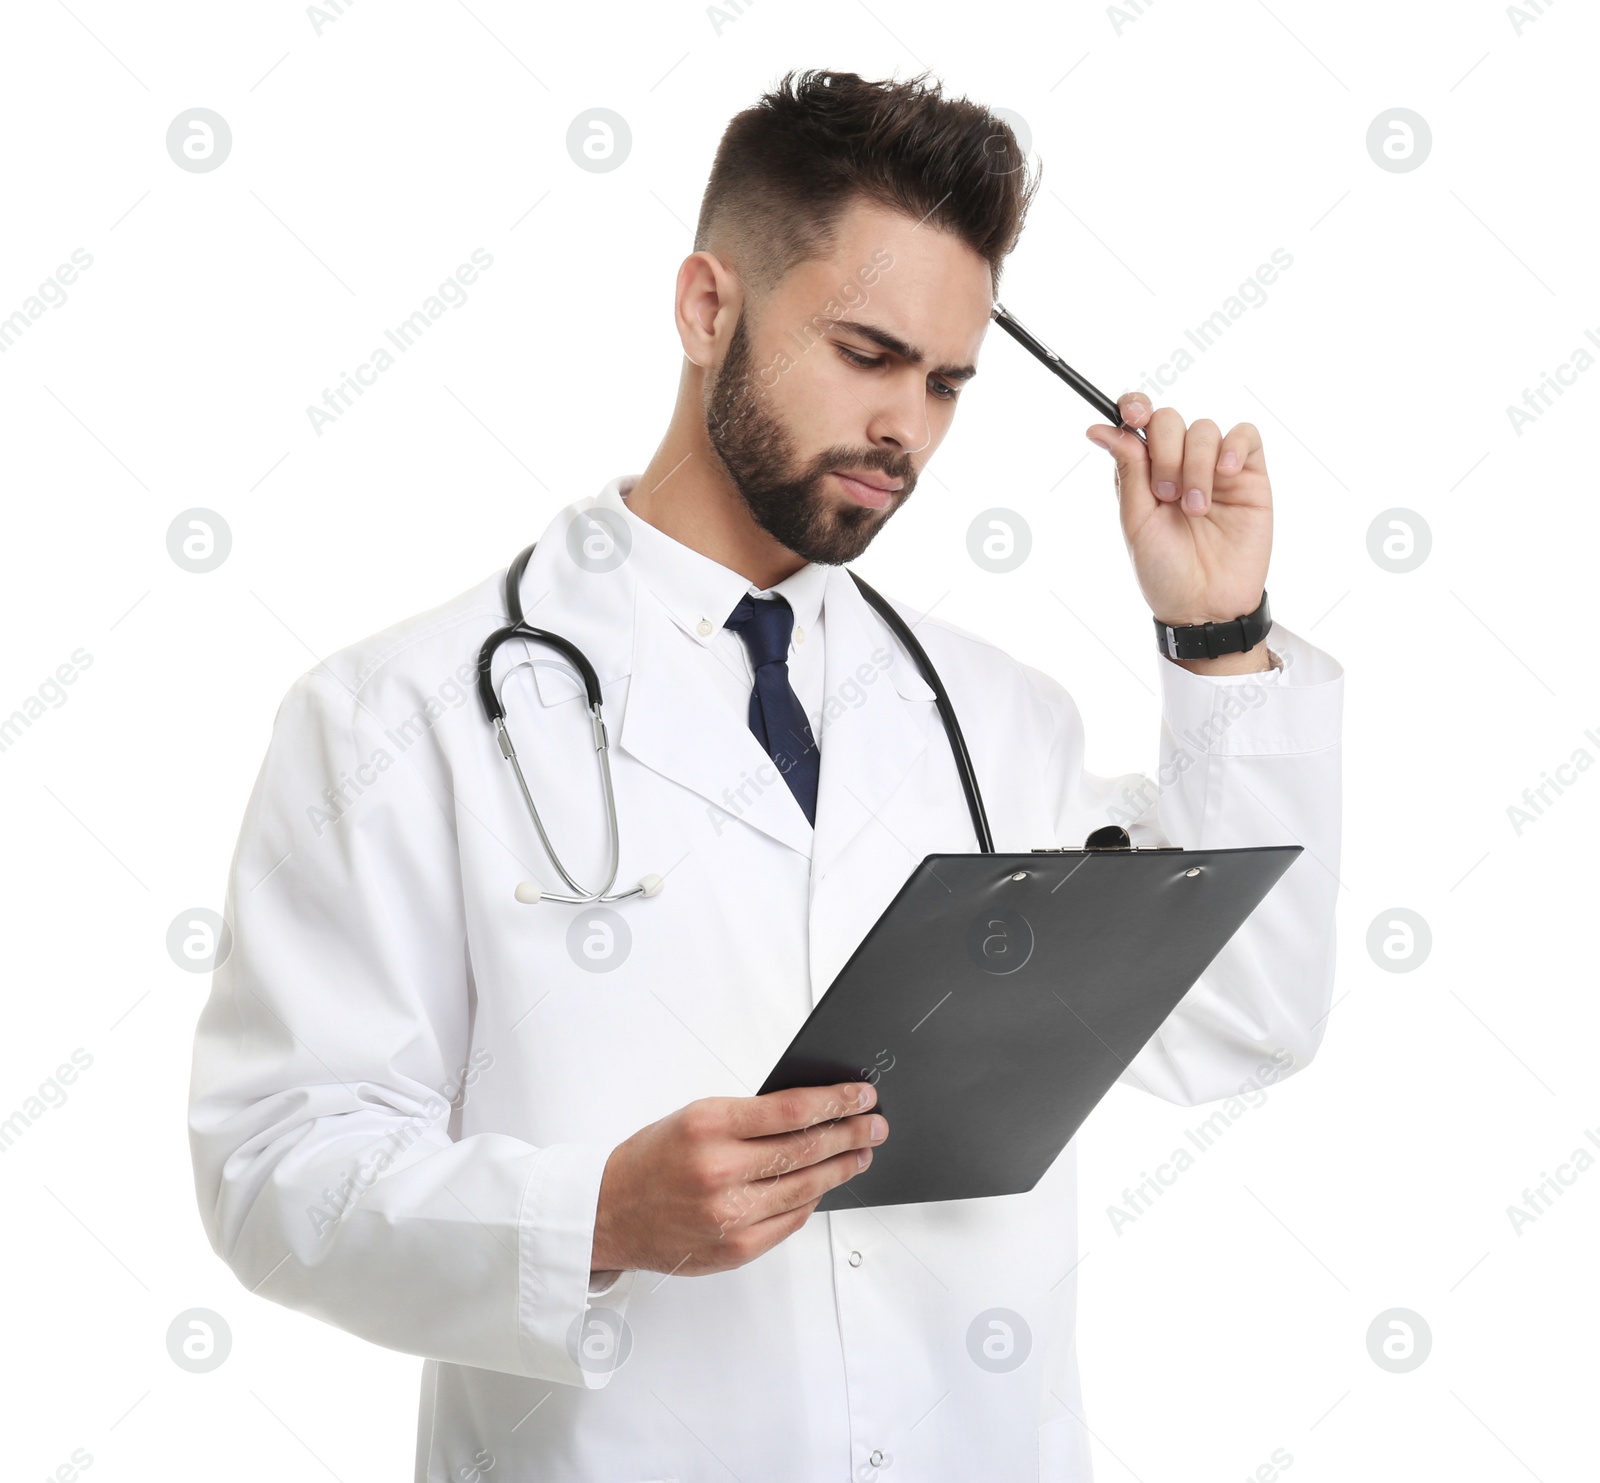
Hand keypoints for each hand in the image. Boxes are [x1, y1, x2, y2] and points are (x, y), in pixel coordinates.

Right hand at [590, 1082, 888, 1275]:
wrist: (609, 1213)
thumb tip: (811, 1115)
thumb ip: (748, 1119)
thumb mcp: (693, 1118)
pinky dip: (811, 1200)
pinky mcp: (735, 1247)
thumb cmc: (651, 1160)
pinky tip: (824, 1186)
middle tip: (874, 1125)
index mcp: (708, 1127)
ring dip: (840, 1168)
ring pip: (805, 1187)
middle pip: (807, 1149)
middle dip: (850, 1134)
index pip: (792, 1111)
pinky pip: (789, 1220)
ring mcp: (729, 1215)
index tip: (861, 1096)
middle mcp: (720, 1171)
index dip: (836, 1102)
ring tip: (859, 1154)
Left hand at [1086, 395, 1272, 632]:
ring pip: (1205, 428)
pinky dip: (1233, 446)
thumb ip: (1127, 470)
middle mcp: (1180, 465)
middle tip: (1167, 495)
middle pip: (1171, 420)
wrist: (1205, 606)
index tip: (1132, 414)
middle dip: (1166, 451)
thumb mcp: (1136, 520)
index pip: (1141, 422)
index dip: (1135, 408)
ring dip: (1197, 464)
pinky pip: (1246, 436)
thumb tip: (1099, 427)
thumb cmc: (1164, 570)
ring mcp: (1216, 470)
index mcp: (1146, 473)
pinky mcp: (1249, 478)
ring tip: (1196, 508)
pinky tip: (1225, 472)